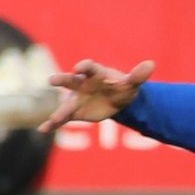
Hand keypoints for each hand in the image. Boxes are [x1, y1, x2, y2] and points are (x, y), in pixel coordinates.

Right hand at [40, 58, 154, 131]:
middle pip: (70, 80)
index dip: (84, 66)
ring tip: (51, 119)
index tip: (79, 67)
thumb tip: (151, 64)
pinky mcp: (76, 112)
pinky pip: (63, 118)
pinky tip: (43, 129)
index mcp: (95, 73)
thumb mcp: (132, 83)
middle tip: (52, 80)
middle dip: (62, 80)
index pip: (89, 67)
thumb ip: (138, 75)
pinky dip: (53, 124)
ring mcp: (77, 98)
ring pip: (66, 104)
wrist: (118, 100)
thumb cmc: (122, 87)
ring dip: (58, 111)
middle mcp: (81, 84)